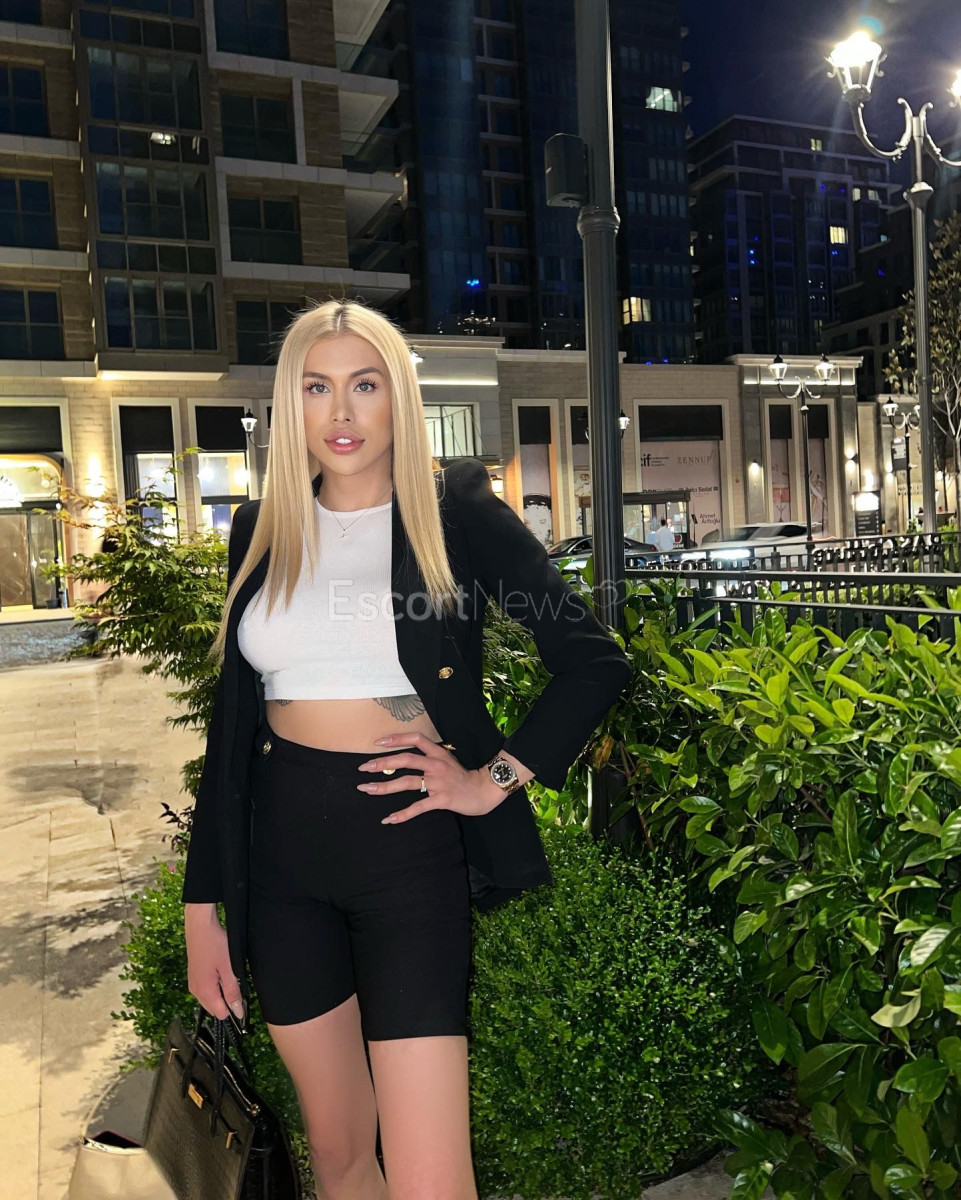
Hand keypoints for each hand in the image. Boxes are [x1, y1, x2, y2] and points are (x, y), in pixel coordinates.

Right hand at [184, 903, 245, 1022]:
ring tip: (229, 973)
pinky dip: (215, 985)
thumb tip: (237, 1012)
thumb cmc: (215, 944)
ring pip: (210, 998)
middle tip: (236, 981)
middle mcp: (195, 991)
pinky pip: (206, 989)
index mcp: (205, 992)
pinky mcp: (193, 975)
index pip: (221, 1014)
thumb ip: (232, 991)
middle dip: (227, 1001)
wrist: (199, 925)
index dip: (234, 1008)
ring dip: (221, 992)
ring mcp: (193, 983)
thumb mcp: (229, 968)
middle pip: (214, 1008)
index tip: (242, 995)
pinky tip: (221, 970)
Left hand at [356, 731, 505, 821]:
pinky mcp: (441, 799)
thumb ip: (429, 758)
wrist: (483, 791)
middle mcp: (436, 765)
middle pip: (405, 760)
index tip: (378, 742)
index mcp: (438, 753)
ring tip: (367, 789)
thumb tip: (404, 760)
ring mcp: (438, 782)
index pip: (416, 739)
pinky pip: (418, 807)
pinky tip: (389, 819)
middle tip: (364, 768)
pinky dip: (402, 814)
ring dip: (384, 787)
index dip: (397, 738)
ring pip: (407, 782)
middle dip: (382, 763)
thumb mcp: (447, 760)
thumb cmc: (463, 777)